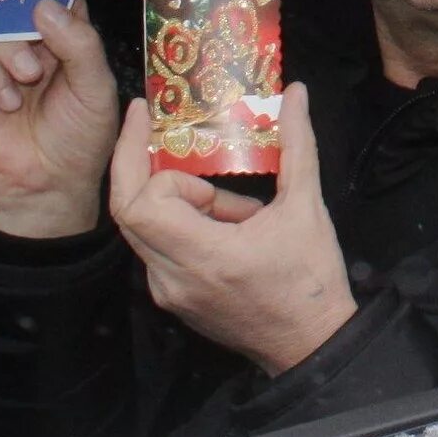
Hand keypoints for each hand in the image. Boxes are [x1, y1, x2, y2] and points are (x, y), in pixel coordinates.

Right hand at [0, 0, 120, 238]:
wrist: (48, 184)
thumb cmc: (79, 138)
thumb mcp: (95, 88)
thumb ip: (79, 44)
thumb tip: (44, 5)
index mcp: (65, 38)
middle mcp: (29, 43)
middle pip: (15, 4)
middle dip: (24, 13)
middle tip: (34, 26)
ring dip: (10, 50)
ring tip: (29, 78)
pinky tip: (7, 101)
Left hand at [106, 85, 355, 377]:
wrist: (311, 343)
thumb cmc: (311, 280)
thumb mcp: (307, 208)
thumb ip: (297, 145)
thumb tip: (296, 92)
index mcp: (206, 257)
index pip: (145, 204)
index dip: (166, 176)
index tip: (201, 168)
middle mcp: (173, 278)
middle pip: (126, 212)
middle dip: (135, 164)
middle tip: (146, 126)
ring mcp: (169, 292)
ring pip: (140, 229)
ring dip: (171, 202)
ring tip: (222, 203)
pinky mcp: (172, 298)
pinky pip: (155, 249)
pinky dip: (178, 225)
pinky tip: (223, 227)